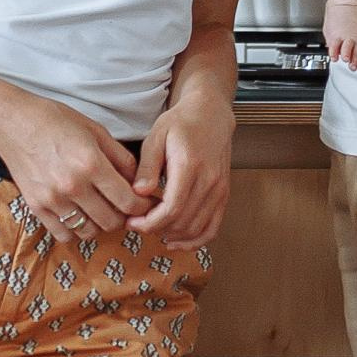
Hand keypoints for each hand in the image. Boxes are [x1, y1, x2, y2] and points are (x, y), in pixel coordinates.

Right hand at [0, 95, 156, 239]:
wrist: (14, 123)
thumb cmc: (56, 121)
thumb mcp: (96, 130)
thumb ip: (121, 158)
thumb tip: (139, 182)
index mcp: (91, 164)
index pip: (128, 202)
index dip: (142, 207)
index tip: (143, 204)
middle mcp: (73, 186)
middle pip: (111, 222)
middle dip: (123, 216)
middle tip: (122, 207)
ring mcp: (53, 200)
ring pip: (89, 232)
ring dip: (99, 225)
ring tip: (99, 210)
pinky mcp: (37, 207)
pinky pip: (64, 234)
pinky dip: (75, 229)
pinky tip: (77, 214)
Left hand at [132, 100, 231, 242]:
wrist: (211, 115)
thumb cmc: (181, 123)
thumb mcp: (156, 137)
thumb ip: (147, 166)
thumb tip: (139, 193)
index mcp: (190, 165)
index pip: (171, 208)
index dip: (150, 223)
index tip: (132, 223)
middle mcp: (209, 180)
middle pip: (183, 222)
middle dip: (157, 230)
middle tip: (137, 226)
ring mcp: (220, 190)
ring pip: (197, 228)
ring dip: (173, 236)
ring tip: (153, 230)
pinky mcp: (224, 195)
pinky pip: (213, 227)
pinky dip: (195, 240)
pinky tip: (176, 242)